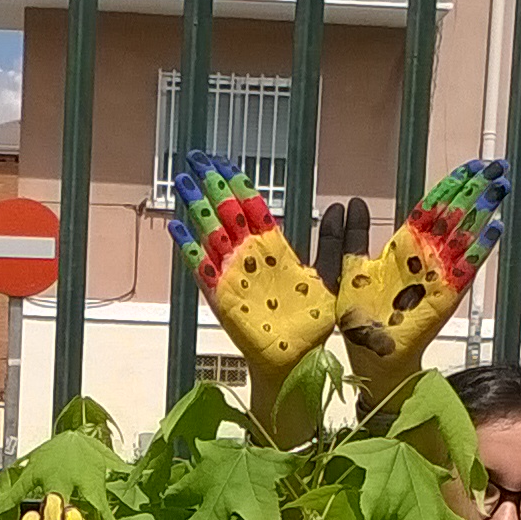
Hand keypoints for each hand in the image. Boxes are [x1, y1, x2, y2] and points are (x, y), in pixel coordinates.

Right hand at [168, 150, 335, 387]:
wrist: (297, 361)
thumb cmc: (313, 323)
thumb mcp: (332, 276)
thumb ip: (337, 244)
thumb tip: (344, 206)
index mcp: (275, 250)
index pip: (253, 207)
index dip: (239, 184)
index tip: (224, 161)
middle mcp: (251, 259)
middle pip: (228, 213)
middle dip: (212, 185)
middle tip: (197, 158)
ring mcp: (234, 276)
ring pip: (212, 234)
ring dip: (197, 207)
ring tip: (183, 181)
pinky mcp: (223, 297)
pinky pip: (202, 268)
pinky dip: (189, 248)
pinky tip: (176, 226)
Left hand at [316, 160, 510, 407]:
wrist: (369, 356)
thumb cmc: (360, 318)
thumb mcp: (350, 268)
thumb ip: (351, 237)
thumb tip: (353, 202)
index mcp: (403, 249)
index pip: (432, 209)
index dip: (451, 187)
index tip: (470, 166)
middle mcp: (425, 258)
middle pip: (455, 216)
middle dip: (476, 191)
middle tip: (498, 166)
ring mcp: (437, 276)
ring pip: (464, 236)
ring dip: (483, 212)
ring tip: (501, 188)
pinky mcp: (443, 297)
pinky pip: (465, 270)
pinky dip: (480, 249)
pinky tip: (495, 228)